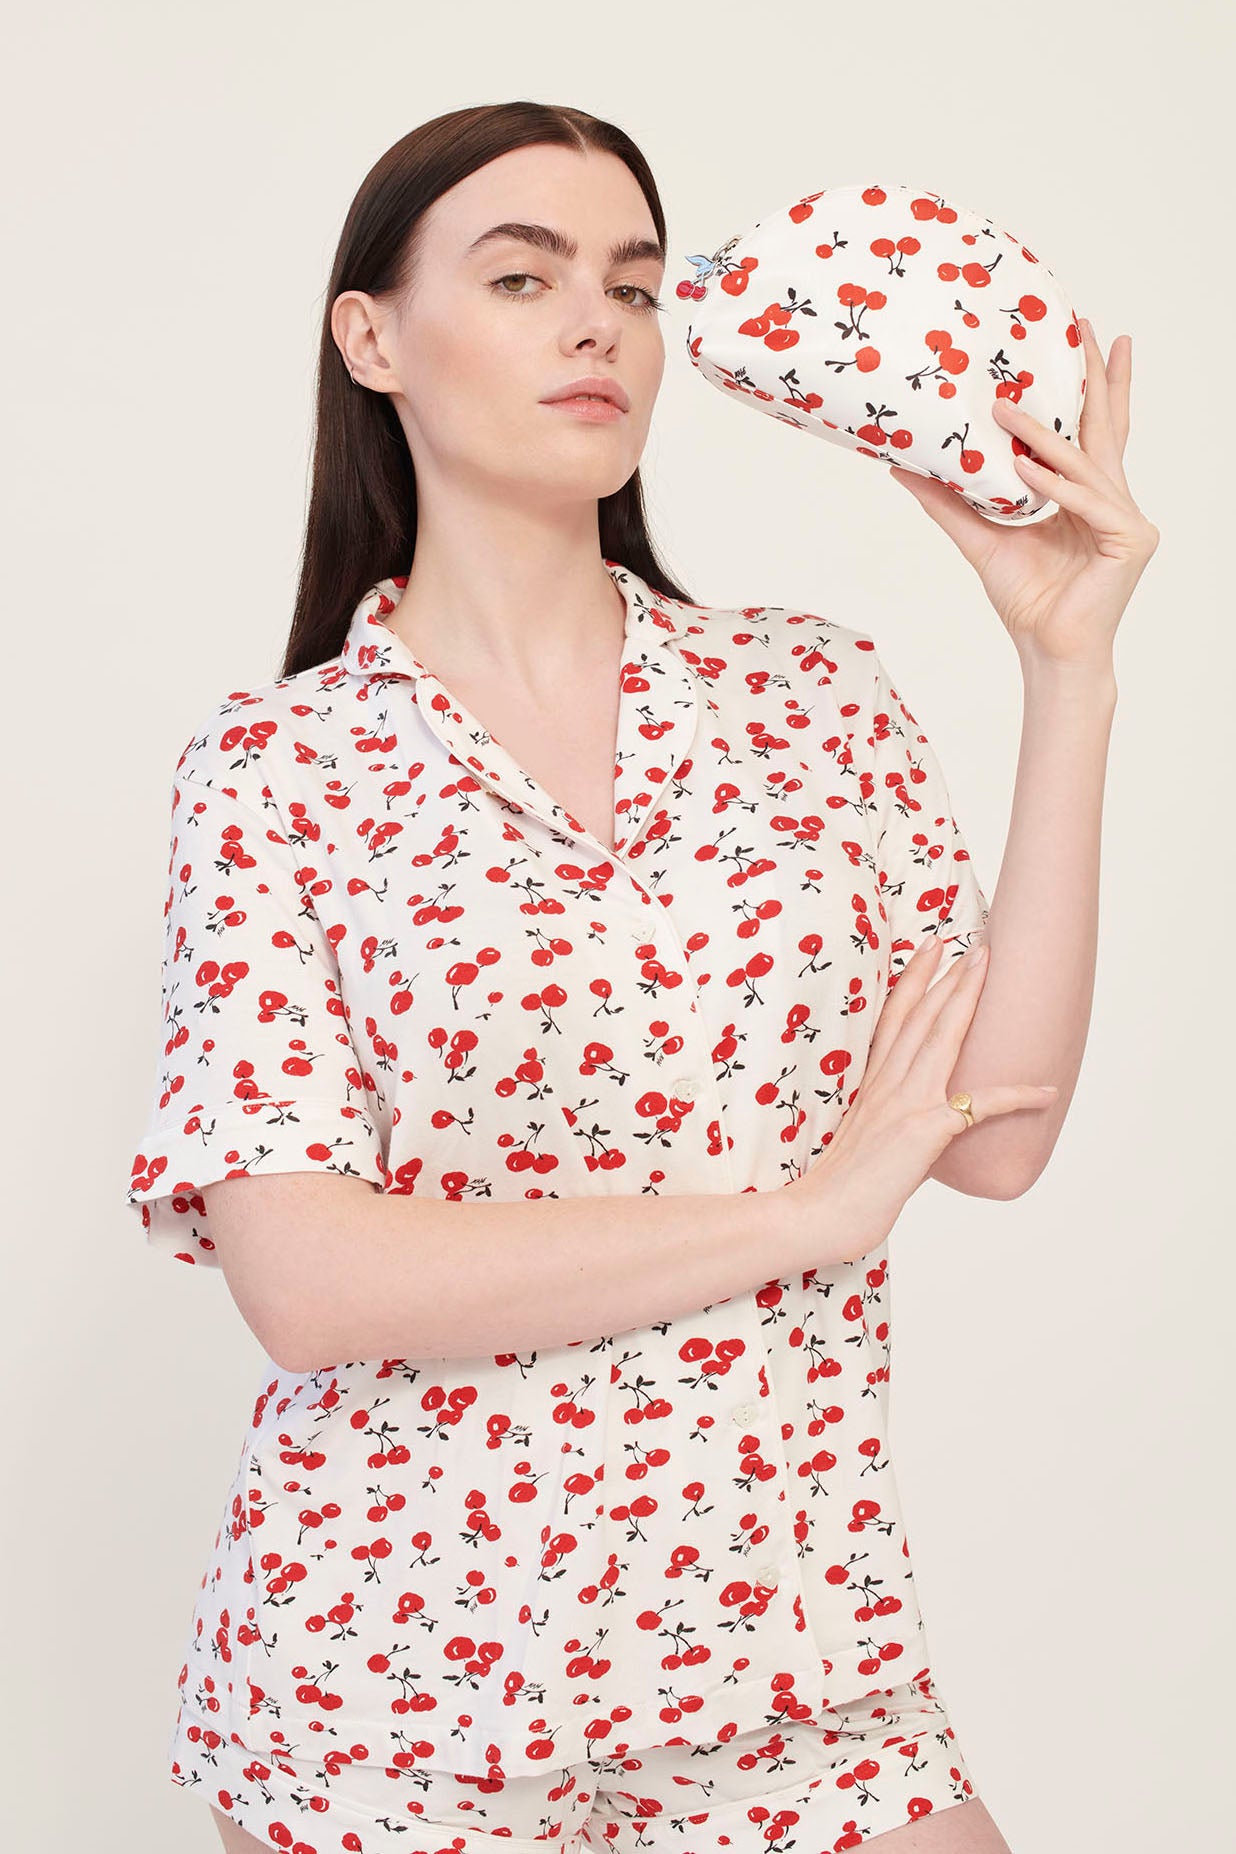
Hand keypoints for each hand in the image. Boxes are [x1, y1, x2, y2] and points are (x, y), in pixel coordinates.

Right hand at [786, 936, 1056, 1266]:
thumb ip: (888, 1119)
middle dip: (949, 975)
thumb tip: (911, 1125)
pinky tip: (1045, 1090)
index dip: (913, 978)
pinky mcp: (926, 1129)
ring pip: (944, 1036)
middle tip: (975, 942)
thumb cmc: (839, 1187)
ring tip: (989, 965)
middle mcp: (889, 1083)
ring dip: (969, 998)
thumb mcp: (863, 1138)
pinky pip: (981, 1105)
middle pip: (922, 1014)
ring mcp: (907, 1102)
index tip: (929, 947)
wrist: (821, 1211)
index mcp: (872, 1083)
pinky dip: (1017, 1096)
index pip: (894, 1017)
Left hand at [889, 319, 1159, 671]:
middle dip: (1098, 376)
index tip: (1087, 336)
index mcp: (1088, 494)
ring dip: (1045, 437)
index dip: (1093, 384)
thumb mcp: (979, 538)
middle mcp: (1113, 499)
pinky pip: (1087, 502)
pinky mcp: (1130, 540)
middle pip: (1104, 428)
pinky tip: (1025, 470)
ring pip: (1084, 464)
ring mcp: (1127, 520)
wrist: (1047, 652)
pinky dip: (1056, 486)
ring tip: (1007, 412)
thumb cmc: (1026, 601)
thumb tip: (902, 467)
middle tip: (1091, 326)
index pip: (1090, 431)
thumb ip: (948, 501)